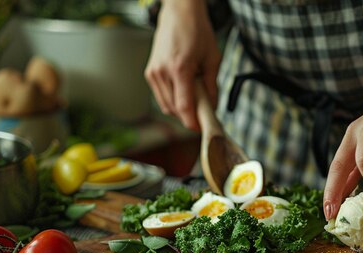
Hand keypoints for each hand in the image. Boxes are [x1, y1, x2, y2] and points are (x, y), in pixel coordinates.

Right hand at [144, 0, 220, 130]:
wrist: (178, 13)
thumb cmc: (196, 31)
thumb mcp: (213, 58)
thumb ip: (212, 86)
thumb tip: (212, 107)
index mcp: (179, 69)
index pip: (184, 107)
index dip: (193, 122)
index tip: (202, 129)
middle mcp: (162, 72)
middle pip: (174, 110)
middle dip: (189, 117)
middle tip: (204, 116)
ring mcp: (153, 73)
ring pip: (166, 106)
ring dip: (181, 110)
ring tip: (195, 101)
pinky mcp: (150, 73)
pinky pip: (161, 97)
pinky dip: (173, 101)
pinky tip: (184, 94)